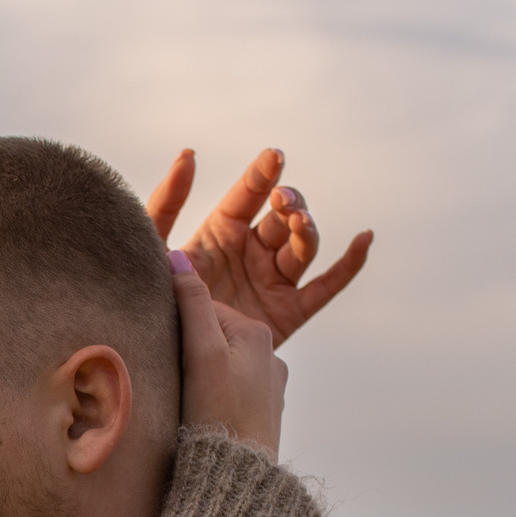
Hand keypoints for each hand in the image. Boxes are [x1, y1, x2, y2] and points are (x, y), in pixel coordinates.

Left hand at [145, 148, 371, 345]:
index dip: (261, 176)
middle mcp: (253, 252)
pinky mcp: (290, 311)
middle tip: (282, 199)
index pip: (247, 196)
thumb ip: (165, 204)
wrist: (165, 360)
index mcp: (222, 232)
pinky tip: (364, 239)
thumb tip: (188, 156)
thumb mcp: (153, 249)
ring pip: (303, 246)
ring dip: (307, 230)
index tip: (273, 157)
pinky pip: (327, 285)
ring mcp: (274, 280)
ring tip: (298, 222)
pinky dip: (349, 264)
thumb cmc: (151, 300)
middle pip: (282, 218)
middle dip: (288, 204)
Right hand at [172, 251, 286, 455]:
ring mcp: (270, 387)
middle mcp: (270, 356)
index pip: (205, 311)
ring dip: (203, 377)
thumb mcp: (199, 353)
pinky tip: (203, 419)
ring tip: (186, 403)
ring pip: (224, 367)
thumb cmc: (217, 415)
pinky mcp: (264, 415)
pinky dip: (215, 400)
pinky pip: (232, 395)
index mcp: (257, 334)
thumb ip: (191, 304)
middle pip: (215, 338)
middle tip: (170, 378)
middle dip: (190, 352)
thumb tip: (176, 256)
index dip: (177, 327)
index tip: (162, 349)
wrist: (240, 478)